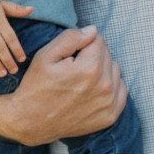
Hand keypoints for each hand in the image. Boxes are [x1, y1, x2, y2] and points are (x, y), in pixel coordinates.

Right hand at [0, 26, 126, 143]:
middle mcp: (104, 86)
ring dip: (102, 71)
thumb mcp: (46, 55)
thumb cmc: (37, 86)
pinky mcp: (110, 116)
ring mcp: (109, 103)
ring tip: (82, 81)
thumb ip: (71, 38)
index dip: (82, 44)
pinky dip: (110, 88)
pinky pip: (121, 90)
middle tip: (73, 70)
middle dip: (93, 57)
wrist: (32, 122)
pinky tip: (93, 91)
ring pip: (115, 71)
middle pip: (108, 55)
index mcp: (90, 68)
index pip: (98, 40)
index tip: (70, 57)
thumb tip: (93, 31)